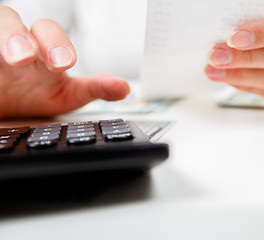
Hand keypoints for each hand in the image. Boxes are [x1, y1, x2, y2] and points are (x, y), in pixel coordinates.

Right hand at [0, 6, 129, 118]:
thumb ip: (93, 89)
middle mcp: (13, 40)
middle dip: (20, 37)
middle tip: (27, 58)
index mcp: (40, 50)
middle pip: (12, 22)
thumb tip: (124, 88)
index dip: (56, 45)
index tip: (63, 64)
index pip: (49, 35)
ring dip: (2, 36)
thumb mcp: (64, 95)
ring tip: (13, 58)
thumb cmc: (33, 94)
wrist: (2, 103)